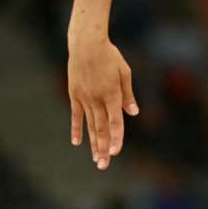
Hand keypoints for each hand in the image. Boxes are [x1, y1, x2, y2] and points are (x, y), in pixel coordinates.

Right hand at [67, 31, 137, 168]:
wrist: (86, 43)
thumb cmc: (109, 55)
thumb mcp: (124, 72)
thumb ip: (128, 95)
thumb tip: (133, 113)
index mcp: (112, 94)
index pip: (114, 121)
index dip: (115, 138)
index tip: (115, 152)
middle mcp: (97, 99)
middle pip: (100, 128)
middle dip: (103, 148)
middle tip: (103, 165)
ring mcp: (84, 97)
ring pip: (89, 125)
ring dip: (92, 143)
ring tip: (96, 159)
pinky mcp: (74, 94)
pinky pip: (76, 115)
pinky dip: (77, 129)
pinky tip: (77, 142)